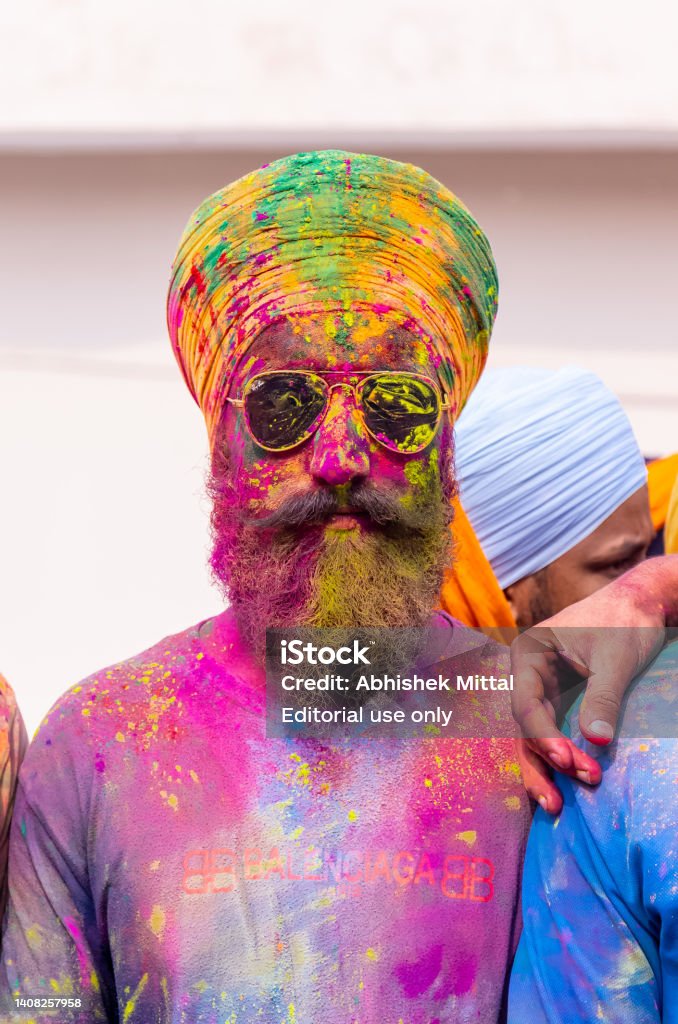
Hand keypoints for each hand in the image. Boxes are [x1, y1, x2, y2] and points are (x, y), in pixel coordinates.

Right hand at [511, 564, 668, 812]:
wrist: (639, 602)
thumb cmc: (625, 620)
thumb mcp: (616, 659)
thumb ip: (603, 697)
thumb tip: (596, 741)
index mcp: (529, 653)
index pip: (526, 703)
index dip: (542, 736)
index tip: (566, 761)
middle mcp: (528, 673)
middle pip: (524, 725)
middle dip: (542, 762)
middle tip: (558, 800)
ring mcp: (542, 687)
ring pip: (534, 734)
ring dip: (548, 767)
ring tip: (558, 805)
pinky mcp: (559, 698)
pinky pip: (551, 732)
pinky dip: (559, 757)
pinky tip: (566, 785)